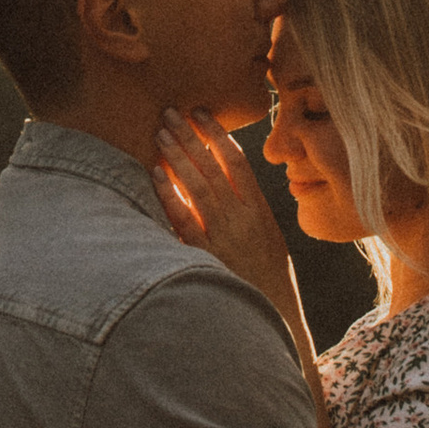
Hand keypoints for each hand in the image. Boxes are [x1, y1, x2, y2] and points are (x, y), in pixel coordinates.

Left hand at [153, 108, 294, 308]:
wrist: (273, 315)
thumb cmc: (270, 278)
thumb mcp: (270, 237)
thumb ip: (250, 208)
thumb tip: (227, 180)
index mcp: (259, 210)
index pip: (237, 161)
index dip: (217, 134)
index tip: (201, 113)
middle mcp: (241, 218)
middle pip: (212, 167)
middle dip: (190, 137)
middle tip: (171, 112)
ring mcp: (222, 236)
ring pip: (196, 187)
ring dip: (177, 158)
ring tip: (161, 134)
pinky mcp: (205, 256)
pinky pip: (183, 220)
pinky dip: (169, 195)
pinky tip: (155, 175)